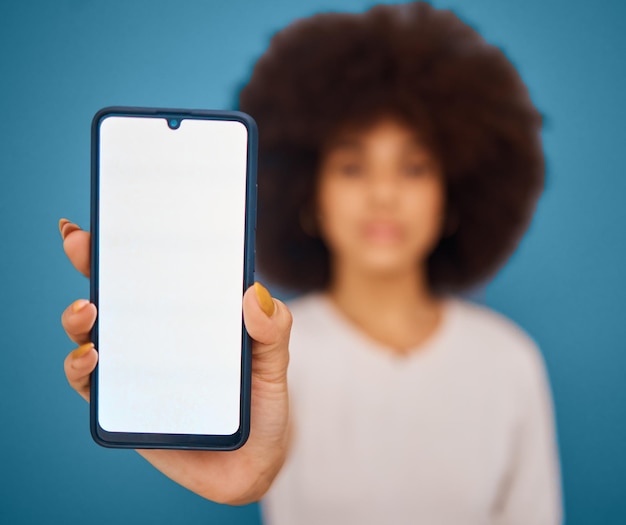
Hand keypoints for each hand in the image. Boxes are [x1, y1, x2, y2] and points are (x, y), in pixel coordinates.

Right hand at [59, 218, 291, 504]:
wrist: (251, 461)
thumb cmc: (262, 402)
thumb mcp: (274, 360)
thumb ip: (272, 329)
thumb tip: (253, 294)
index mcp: (190, 315)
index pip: (156, 273)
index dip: (132, 244)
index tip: (112, 217)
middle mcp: (156, 335)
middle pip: (116, 294)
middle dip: (92, 265)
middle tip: (80, 245)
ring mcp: (136, 367)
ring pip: (92, 334)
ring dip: (78, 316)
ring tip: (87, 310)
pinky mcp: (123, 404)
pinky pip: (90, 383)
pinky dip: (81, 367)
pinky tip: (91, 358)